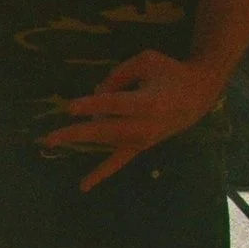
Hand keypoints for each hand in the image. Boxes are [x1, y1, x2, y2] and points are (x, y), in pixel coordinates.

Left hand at [41, 50, 221, 190]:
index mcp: (150, 103)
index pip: (115, 105)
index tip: (69, 108)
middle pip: (106, 131)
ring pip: (107, 142)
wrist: (199, 95)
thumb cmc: (170, 74)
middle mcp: (146, 126)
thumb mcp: (146, 62)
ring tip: (51, 141)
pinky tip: (83, 185)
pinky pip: (119, 162)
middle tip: (50, 137)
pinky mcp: (141, 146)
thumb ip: (118, 75)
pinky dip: (101, 173)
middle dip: (77, 134)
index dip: (92, 106)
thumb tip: (95, 95)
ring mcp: (143, 140)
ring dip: (81, 140)